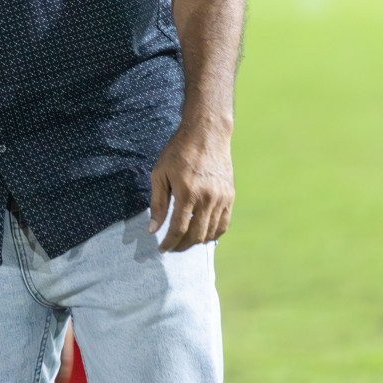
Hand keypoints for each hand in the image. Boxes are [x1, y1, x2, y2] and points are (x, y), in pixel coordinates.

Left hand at [148, 120, 233, 251]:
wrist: (206, 134)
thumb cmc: (178, 152)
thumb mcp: (160, 174)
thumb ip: (158, 203)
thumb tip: (153, 229)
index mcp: (187, 192)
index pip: (179, 229)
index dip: (169, 242)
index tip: (161, 249)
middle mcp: (207, 198)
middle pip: (195, 235)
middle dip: (181, 246)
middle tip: (171, 248)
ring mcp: (221, 198)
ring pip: (210, 232)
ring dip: (196, 242)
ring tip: (183, 242)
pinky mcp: (230, 197)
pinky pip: (223, 224)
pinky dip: (213, 235)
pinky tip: (201, 235)